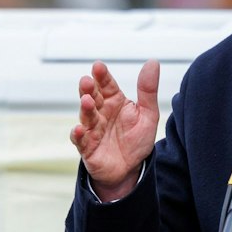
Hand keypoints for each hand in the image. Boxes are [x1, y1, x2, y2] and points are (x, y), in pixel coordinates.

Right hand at [71, 60, 160, 200]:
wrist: (130, 170)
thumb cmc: (136, 141)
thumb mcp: (148, 114)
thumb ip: (148, 90)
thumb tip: (153, 62)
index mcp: (114, 102)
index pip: (107, 85)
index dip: (102, 76)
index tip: (98, 66)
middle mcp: (101, 113)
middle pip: (92, 97)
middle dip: (88, 89)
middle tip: (87, 81)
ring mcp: (92, 129)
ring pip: (86, 116)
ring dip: (85, 108)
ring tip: (86, 100)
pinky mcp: (87, 147)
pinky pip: (80, 140)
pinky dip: (78, 135)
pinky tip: (79, 129)